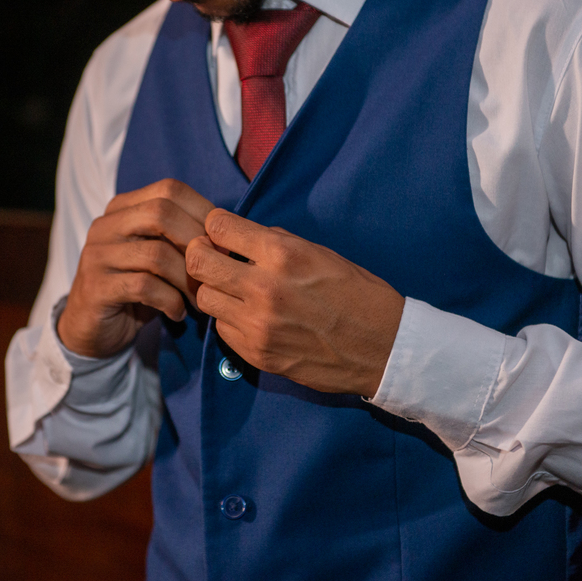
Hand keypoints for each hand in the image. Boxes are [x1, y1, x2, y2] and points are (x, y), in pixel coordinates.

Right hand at [58, 179, 213, 358]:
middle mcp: (105, 225)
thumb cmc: (136, 288)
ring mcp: (97, 255)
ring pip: (155, 254)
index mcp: (122, 209)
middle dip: (196, 242)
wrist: (92, 329)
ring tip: (200, 300)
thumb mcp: (158, 256)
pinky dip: (170, 301)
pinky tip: (178, 313)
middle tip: (216, 271)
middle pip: (160, 214)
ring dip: (187, 280)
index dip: (203, 212)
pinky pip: (143, 286)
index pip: (169, 190)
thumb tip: (228, 235)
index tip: (223, 244)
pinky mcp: (96, 287)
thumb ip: (181, 238)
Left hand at [185, 208, 404, 395]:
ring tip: (235, 290)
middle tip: (214, 258)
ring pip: (204, 297)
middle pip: (198, 262)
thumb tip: (240, 237)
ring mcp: (257, 324)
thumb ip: (275, 243)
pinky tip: (250, 317)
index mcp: (283, 254)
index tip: (221, 232)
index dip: (216, 226)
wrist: (383, 349)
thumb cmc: (358, 295)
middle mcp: (264, 288)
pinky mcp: (256, 353)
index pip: (218, 226)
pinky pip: (221, 329)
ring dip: (215, 289)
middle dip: (201, 255)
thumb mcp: (321, 253)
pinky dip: (230, 320)